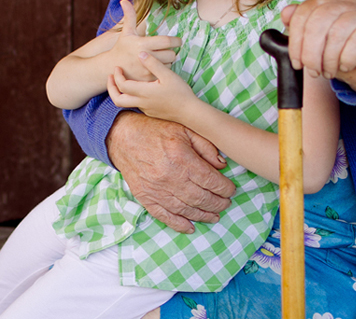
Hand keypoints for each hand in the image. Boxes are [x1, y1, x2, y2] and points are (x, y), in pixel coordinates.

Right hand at [106, 112, 234, 232]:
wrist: (123, 136)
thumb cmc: (156, 129)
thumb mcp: (185, 129)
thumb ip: (205, 146)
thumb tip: (222, 165)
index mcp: (182, 158)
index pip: (210, 180)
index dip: (224, 188)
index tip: (231, 189)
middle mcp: (170, 177)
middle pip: (201, 198)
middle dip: (218, 203)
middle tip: (226, 203)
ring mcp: (157, 190)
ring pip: (186, 210)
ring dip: (203, 215)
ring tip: (215, 216)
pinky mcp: (146, 198)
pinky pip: (165, 216)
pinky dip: (179, 224)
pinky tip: (191, 227)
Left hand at [108, 53, 194, 119]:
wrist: (189, 112)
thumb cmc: (180, 92)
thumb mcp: (168, 75)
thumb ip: (153, 64)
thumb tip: (141, 53)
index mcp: (144, 92)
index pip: (123, 86)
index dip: (116, 76)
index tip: (117, 68)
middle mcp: (142, 103)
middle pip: (118, 100)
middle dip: (111, 88)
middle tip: (111, 77)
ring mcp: (146, 109)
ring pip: (126, 103)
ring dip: (120, 93)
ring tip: (122, 82)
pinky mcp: (151, 112)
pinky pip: (136, 105)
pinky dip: (132, 96)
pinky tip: (139, 88)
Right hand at [110, 0, 180, 81]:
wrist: (111, 67)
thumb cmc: (121, 47)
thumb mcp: (126, 32)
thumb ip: (129, 16)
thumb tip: (124, 0)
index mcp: (142, 44)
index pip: (167, 42)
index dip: (176, 41)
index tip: (178, 41)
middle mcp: (145, 57)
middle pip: (171, 54)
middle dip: (172, 51)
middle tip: (169, 50)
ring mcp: (146, 70)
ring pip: (169, 65)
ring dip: (168, 61)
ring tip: (161, 58)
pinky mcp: (147, 80)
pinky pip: (163, 74)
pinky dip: (163, 71)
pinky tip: (157, 68)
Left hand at [281, 0, 355, 94]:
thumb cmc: (338, 51)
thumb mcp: (314, 40)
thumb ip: (299, 25)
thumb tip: (286, 14)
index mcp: (326, 0)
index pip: (303, 13)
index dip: (296, 41)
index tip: (297, 62)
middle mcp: (344, 1)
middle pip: (319, 22)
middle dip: (311, 53)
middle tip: (313, 70)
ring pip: (338, 32)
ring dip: (329, 59)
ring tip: (328, 71)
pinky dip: (347, 58)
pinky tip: (345, 66)